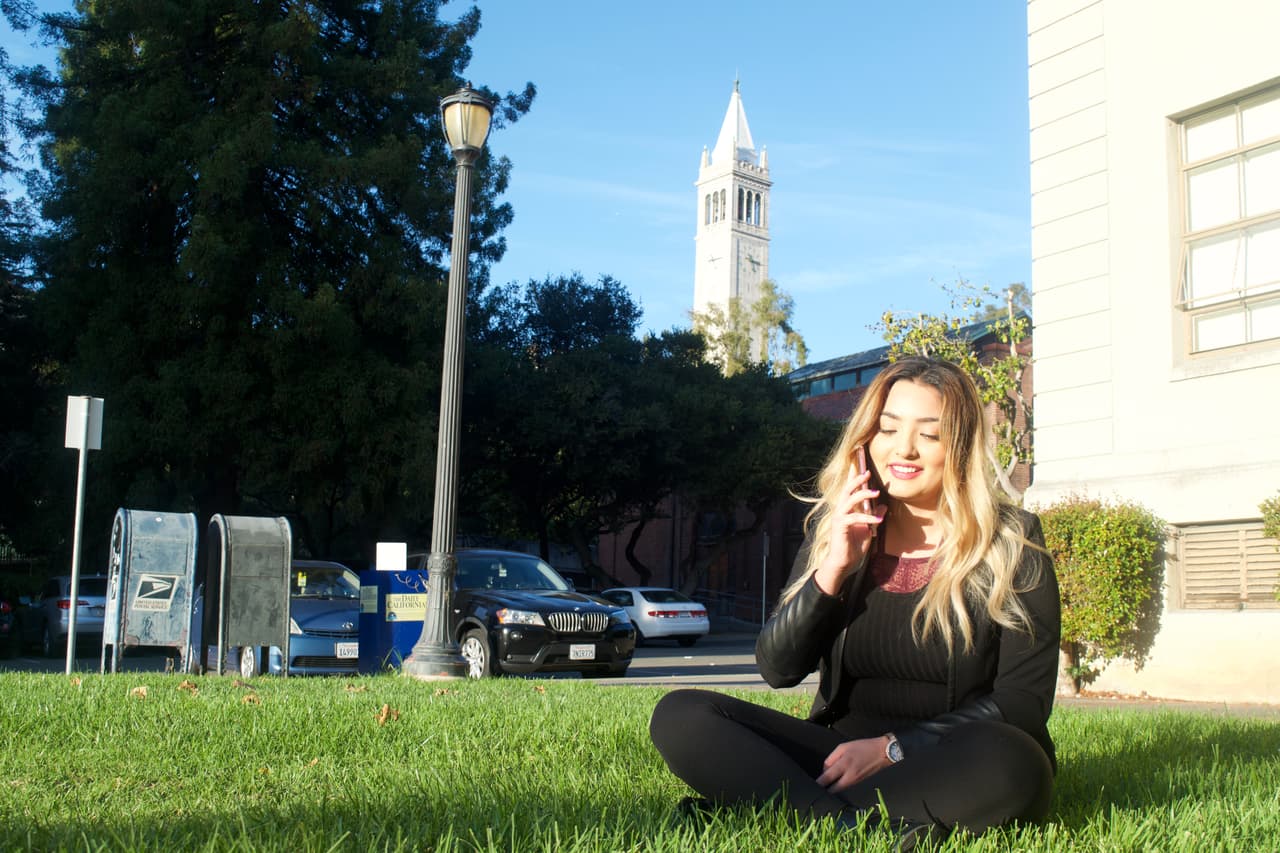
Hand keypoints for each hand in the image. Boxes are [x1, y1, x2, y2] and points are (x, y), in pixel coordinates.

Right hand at [814, 463, 882, 594]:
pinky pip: (854, 518)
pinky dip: (867, 518)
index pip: (850, 489)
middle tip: (867, 472)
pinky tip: (878, 521)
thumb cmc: (854, 546)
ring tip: (876, 492)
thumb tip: (884, 507)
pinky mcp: (840, 526)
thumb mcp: (869, 530)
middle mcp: (841, 510)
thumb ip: (874, 517)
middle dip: (857, 479)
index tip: (861, 464)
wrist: (844, 563)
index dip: (854, 477)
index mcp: (847, 509)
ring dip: (863, 494)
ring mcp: (839, 517)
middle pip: (847, 489)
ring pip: (849, 499)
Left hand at [815, 736, 890, 792]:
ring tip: (824, 786)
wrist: (882, 753)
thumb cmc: (862, 747)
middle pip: (832, 790)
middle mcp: (849, 777)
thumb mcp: (843, 747)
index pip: (826, 779)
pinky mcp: (858, 783)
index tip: (810, 786)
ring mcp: (855, 782)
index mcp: (843, 765)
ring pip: (839, 790)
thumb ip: (831, 759)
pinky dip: (839, 787)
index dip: (818, 784)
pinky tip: (835, 783)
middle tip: (816, 789)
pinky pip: (845, 787)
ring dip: (831, 789)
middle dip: (824, 791)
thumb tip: (825, 771)